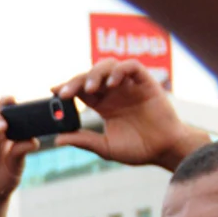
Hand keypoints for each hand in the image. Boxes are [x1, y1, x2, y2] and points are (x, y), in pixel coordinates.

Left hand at [52, 58, 204, 169]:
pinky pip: (131, 66)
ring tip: (90, 89)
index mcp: (103, 105)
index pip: (81, 90)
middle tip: (65, 93)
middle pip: (90, 75)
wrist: (164, 150)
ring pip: (108, 66)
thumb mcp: (105, 147)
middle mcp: (114, 92)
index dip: (67, 87)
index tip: (53, 91)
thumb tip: (57, 139)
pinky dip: (119, 70)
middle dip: (76, 81)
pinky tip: (111, 84)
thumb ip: (84, 140)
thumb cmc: (138, 149)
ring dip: (96, 73)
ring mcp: (130, 86)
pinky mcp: (146, 83)